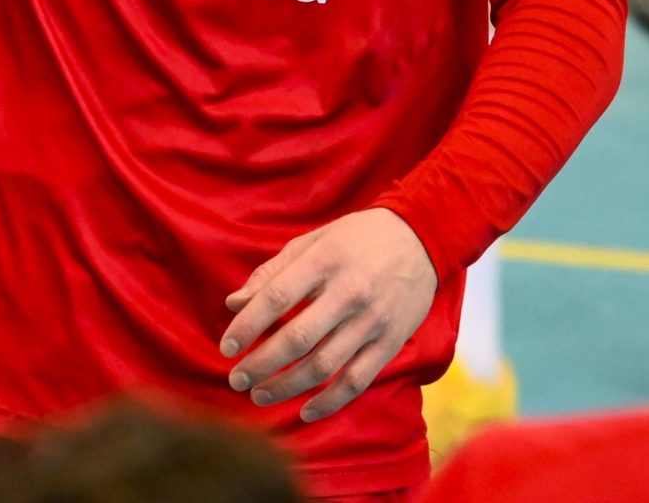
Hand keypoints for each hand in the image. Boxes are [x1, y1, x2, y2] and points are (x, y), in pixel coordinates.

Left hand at [221, 208, 436, 421]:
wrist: (422, 238)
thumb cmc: (356, 238)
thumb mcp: (312, 241)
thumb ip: (272, 272)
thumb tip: (234, 304)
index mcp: (324, 261)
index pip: (276, 298)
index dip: (247, 326)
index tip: (226, 347)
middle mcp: (349, 292)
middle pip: (297, 338)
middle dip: (261, 364)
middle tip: (236, 379)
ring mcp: (373, 321)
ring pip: (324, 365)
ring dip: (287, 387)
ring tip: (260, 395)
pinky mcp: (391, 342)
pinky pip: (357, 380)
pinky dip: (330, 401)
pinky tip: (305, 411)